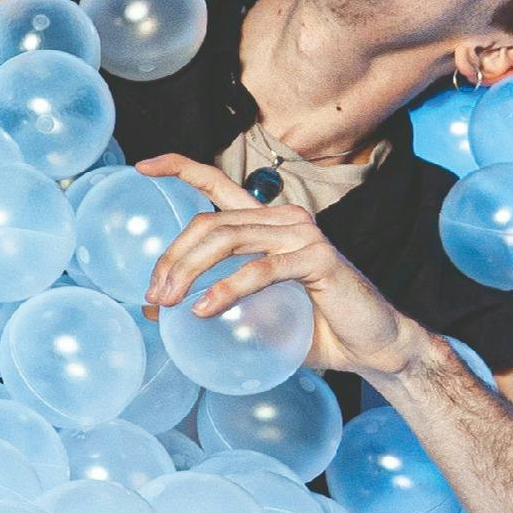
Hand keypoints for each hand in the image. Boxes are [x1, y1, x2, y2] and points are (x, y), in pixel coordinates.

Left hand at [138, 153, 424, 381]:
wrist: (370, 347)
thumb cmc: (312, 329)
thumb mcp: (253, 312)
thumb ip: (211, 301)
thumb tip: (153, 309)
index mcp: (267, 222)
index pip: (217, 183)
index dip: (179, 168)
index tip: (142, 166)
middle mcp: (284, 217)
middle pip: (210, 222)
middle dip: (173, 256)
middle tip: (155, 294)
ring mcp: (303, 234)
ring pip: (228, 239)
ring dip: (189, 269)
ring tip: (169, 302)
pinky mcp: (318, 258)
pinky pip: (261, 269)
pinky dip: (227, 289)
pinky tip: (204, 309)